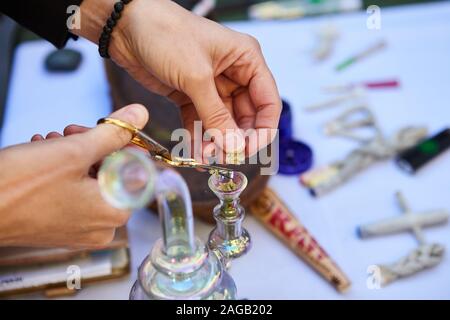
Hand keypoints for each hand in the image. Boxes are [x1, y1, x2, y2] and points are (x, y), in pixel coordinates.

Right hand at [0, 104, 148, 247]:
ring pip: (93, 181)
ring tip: (52, 141)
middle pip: (114, 173)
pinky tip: (45, 154)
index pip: (138, 169)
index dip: (122, 142)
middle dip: (93, 146)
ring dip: (76, 155)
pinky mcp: (64, 227)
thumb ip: (113, 132)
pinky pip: (76, 194)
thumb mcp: (74, 151)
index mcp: (116, 210)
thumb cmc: (20, 186)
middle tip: (72, 131)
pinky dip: (65, 172)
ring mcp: (83, 229)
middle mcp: (104, 226)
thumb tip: (139, 114)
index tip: (106, 128)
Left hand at [74, 0, 280, 159]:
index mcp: (246, 59)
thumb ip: (216, 115)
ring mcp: (211, 86)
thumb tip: (234, 147)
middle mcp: (233, 73)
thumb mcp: (196, 77)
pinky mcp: (190, 95)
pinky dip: (198, 137)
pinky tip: (195, 152)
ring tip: (206, 157)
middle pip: (246, 116)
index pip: (267, 101)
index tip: (251, 151)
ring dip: (216, 142)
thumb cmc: (166, 34)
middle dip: (236, 139)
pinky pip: (200, 122)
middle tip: (226, 157)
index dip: (264, 129)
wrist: (126, 27)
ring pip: (222, 122)